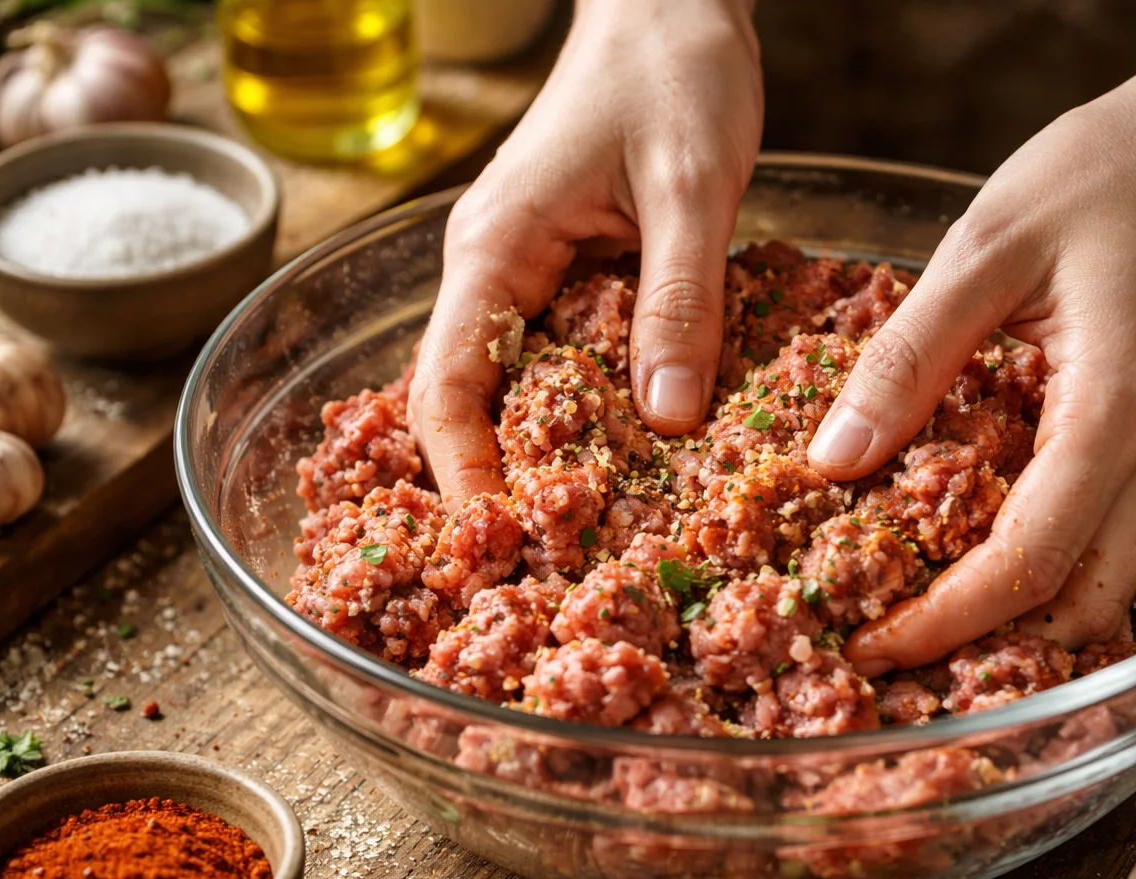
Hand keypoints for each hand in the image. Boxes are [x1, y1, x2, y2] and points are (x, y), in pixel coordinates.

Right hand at [410, 0, 761, 503]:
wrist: (672, 2)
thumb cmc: (673, 71)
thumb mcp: (691, 185)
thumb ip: (679, 298)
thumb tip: (668, 419)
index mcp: (493, 248)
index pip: (444, 388)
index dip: (464, 475)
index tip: (504, 544)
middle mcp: (494, 270)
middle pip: (467, 403)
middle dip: (503, 484)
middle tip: (560, 564)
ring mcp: (530, 273)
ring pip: (517, 389)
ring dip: (550, 458)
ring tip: (602, 535)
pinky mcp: (572, 274)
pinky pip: (566, 360)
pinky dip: (592, 413)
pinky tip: (640, 455)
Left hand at [813, 74, 1135, 672]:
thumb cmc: (1101, 178)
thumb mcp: (983, 250)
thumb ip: (908, 359)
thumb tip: (835, 460)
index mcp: (1116, 409)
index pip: (1030, 562)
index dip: (946, 619)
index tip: (870, 642)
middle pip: (1082, 608)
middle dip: (986, 648)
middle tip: (886, 641)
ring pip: (1106, 589)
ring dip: (1020, 620)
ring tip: (922, 611)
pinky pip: (1112, 545)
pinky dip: (1049, 576)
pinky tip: (976, 556)